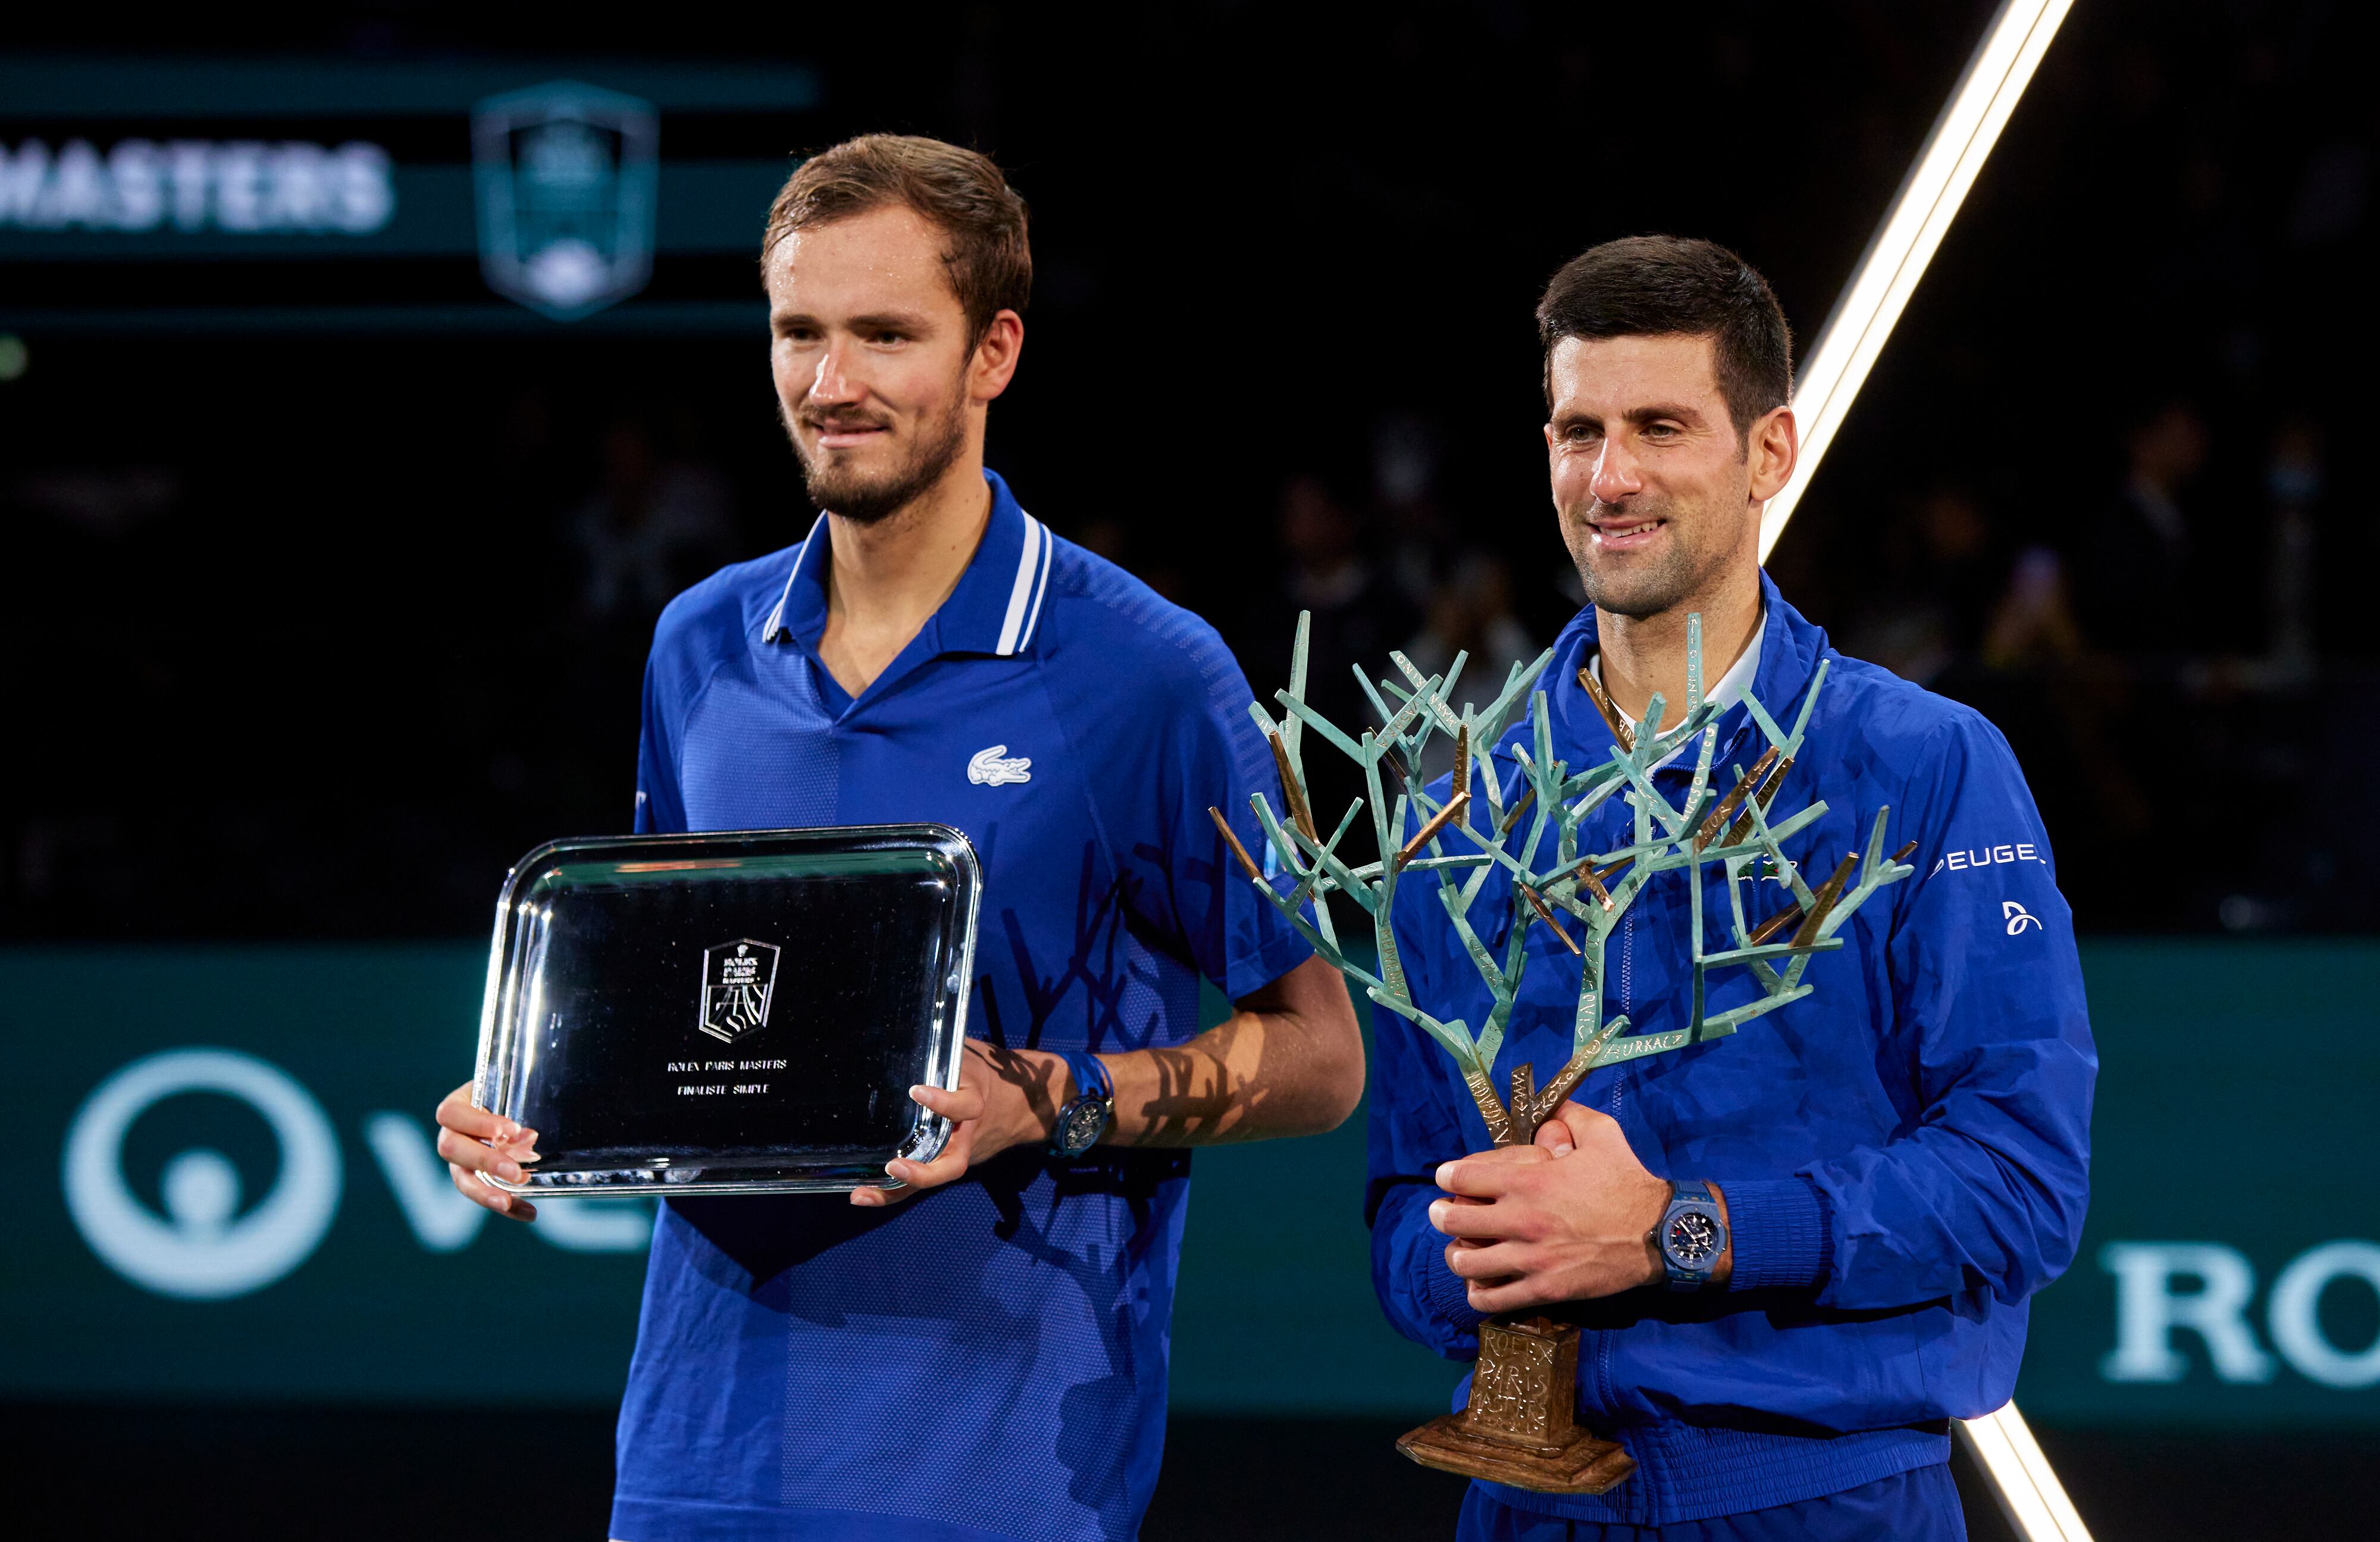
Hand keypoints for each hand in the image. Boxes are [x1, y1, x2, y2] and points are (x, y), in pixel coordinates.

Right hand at [435, 1082, 541, 1221]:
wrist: (512, 1105)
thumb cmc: (512, 1093)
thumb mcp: (513, 1090)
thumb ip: (520, 1101)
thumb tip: (531, 1133)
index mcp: (457, 1106)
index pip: (451, 1113)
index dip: (478, 1123)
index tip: (511, 1129)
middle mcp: (452, 1134)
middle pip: (451, 1149)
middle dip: (484, 1161)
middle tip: (515, 1172)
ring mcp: (459, 1160)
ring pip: (461, 1179)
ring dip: (485, 1192)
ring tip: (508, 1202)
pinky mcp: (474, 1179)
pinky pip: (485, 1195)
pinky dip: (508, 1206)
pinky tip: (528, 1212)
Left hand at [853, 1039, 1063, 1206]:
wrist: (1023, 1103)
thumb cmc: (987, 1072)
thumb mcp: (970, 1054)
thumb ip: (946, 1050)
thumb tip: (910, 1026)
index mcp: (976, 1101)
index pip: (965, 1105)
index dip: (944, 1101)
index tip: (917, 1091)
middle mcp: (968, 1134)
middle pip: (953, 1163)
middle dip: (924, 1170)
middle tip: (894, 1165)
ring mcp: (958, 1151)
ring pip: (934, 1177)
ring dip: (900, 1188)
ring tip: (862, 1194)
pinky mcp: (947, 1160)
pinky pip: (924, 1180)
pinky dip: (895, 1191)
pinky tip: (865, 1195)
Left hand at [1426, 1100, 1672, 1312]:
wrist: (1659, 1233)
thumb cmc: (1628, 1182)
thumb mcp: (1603, 1134)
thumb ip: (1570, 1115)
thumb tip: (1549, 1105)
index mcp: (1529, 1180)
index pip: (1462, 1177)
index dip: (1447, 1176)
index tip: (1445, 1178)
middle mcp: (1522, 1219)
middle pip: (1455, 1221)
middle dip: (1441, 1215)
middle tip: (1441, 1214)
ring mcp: (1531, 1258)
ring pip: (1467, 1263)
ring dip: (1456, 1255)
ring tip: (1458, 1250)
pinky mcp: (1543, 1289)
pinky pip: (1493, 1298)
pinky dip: (1478, 1292)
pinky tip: (1478, 1284)